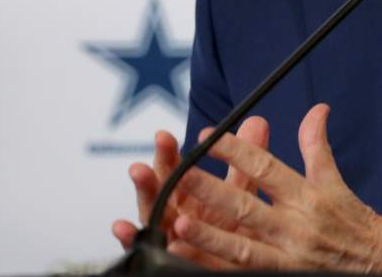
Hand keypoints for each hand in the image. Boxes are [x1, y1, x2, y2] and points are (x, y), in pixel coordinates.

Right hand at [111, 117, 270, 268]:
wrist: (239, 260)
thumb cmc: (232, 225)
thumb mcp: (241, 191)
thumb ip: (245, 161)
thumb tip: (257, 122)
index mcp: (190, 195)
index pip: (177, 170)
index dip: (169, 154)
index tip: (164, 136)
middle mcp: (176, 214)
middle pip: (160, 192)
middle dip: (150, 176)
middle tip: (142, 162)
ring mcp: (170, 237)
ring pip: (153, 217)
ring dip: (144, 198)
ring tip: (137, 180)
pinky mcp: (171, 259)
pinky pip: (154, 252)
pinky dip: (133, 239)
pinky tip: (124, 228)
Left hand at [171, 103, 381, 272]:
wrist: (378, 264)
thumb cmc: (352, 221)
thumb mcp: (335, 181)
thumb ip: (317, 146)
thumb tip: (317, 110)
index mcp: (306, 197)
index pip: (266, 169)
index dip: (237, 151)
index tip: (209, 136)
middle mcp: (295, 227)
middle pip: (247, 206)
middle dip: (211, 190)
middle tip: (180, 173)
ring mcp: (288, 257)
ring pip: (242, 246)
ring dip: (210, 236)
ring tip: (179, 222)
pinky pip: (245, 272)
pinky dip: (217, 267)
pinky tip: (191, 258)